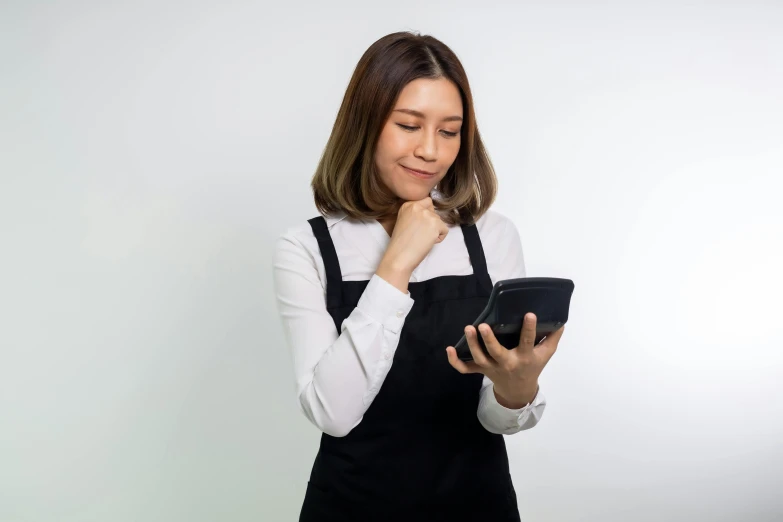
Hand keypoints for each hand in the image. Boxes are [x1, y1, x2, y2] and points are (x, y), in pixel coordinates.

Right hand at [377, 196, 447, 276]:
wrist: (399, 256)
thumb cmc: (400, 243)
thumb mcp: (403, 221)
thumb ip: (415, 214)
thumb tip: (430, 213)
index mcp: (408, 205)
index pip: (427, 202)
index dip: (426, 214)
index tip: (418, 225)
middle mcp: (417, 206)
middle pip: (434, 212)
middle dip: (430, 223)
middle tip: (419, 234)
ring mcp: (427, 214)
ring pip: (440, 221)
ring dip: (434, 231)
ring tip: (421, 239)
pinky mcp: (435, 224)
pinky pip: (445, 230)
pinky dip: (439, 238)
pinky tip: (427, 242)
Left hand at [445, 313, 564, 408]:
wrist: (518, 391)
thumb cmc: (532, 367)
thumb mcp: (545, 355)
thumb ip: (552, 338)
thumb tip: (560, 321)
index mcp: (524, 358)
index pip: (528, 342)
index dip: (529, 329)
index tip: (529, 314)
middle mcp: (507, 363)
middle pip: (496, 352)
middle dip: (489, 340)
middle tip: (483, 325)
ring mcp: (491, 367)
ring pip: (479, 358)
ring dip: (472, 344)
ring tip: (469, 328)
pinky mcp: (480, 369)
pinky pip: (465, 369)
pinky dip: (455, 361)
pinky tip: (449, 348)